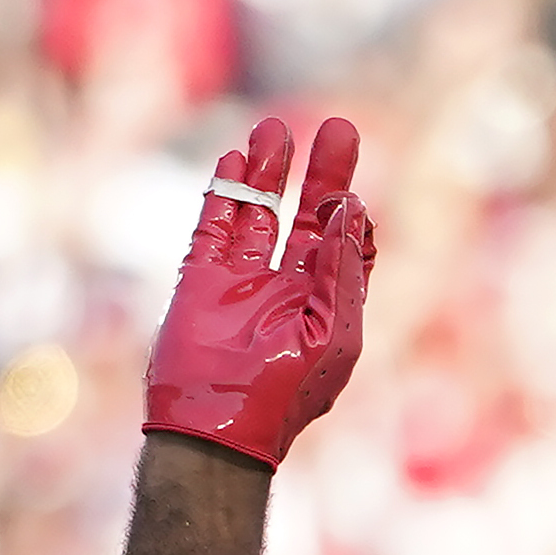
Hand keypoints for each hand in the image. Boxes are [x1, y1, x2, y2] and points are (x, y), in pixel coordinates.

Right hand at [144, 116, 378, 469]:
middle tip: (339, 128)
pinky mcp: (203, 278)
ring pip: (260, 212)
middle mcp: (288, 289)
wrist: (218, 426)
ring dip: (270, 172)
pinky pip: (216, 224)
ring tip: (276, 129)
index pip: (346, 248)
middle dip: (322, 174)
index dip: (352, 218)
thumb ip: (343, 271)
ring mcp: (243, 282)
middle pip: (308, 217)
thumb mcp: (334, 333)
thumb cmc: (286, 392)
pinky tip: (237, 159)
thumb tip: (348, 209)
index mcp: (327, 307)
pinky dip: (226, 192)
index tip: (352, 194)